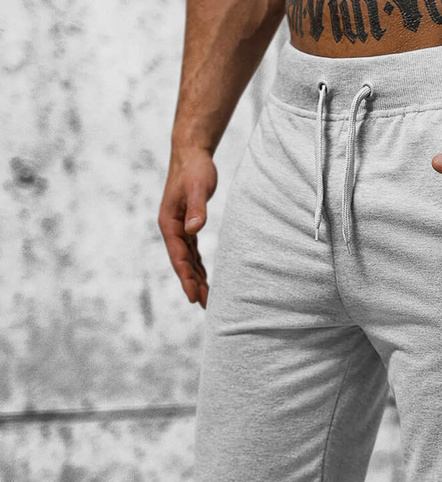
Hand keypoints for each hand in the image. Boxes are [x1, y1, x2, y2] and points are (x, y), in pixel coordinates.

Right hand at [158, 147, 217, 307]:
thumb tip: (194, 230)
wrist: (190, 153)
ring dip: (196, 278)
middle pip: (182, 263)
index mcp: (169, 223)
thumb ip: (197, 208)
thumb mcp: (198, 187)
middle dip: (193, 285)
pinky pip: (192, 252)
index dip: (186, 278)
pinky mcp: (188, 225)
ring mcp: (179, 228)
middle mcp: (172, 228)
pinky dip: (198, 266)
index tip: (194, 297)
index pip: (178, 257)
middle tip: (206, 305)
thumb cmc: (195, 169)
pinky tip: (205, 278)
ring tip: (208, 299)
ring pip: (188, 260)